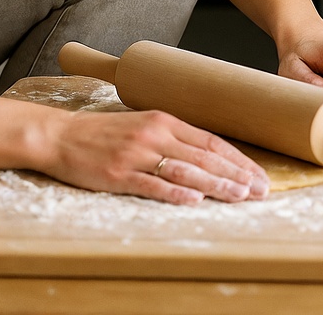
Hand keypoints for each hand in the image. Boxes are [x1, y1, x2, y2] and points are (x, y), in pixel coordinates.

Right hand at [40, 108, 270, 204]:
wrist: (62, 136)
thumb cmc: (106, 133)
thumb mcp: (145, 125)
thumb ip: (174, 138)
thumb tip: (208, 157)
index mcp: (167, 121)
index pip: (212, 141)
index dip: (238, 159)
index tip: (258, 174)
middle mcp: (157, 135)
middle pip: (206, 156)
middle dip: (237, 174)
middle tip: (261, 189)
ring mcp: (138, 154)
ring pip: (186, 170)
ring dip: (216, 184)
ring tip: (240, 195)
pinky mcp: (119, 174)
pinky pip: (152, 184)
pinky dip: (176, 192)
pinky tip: (195, 200)